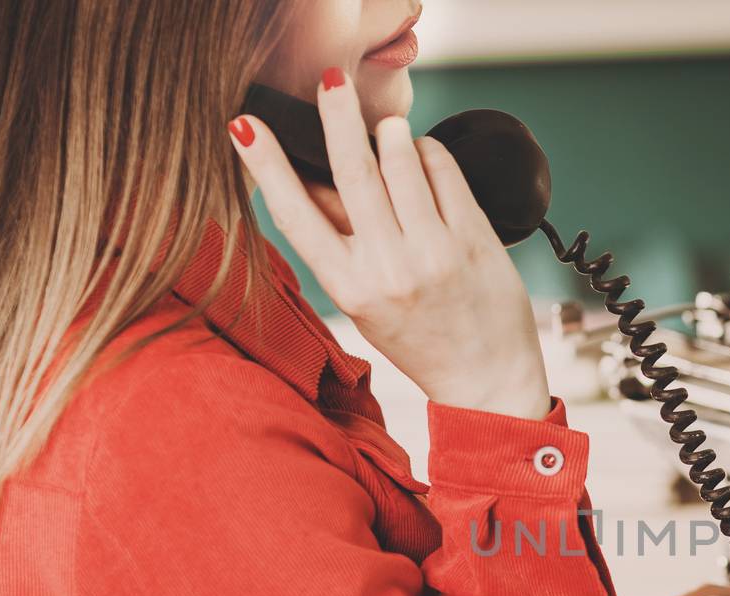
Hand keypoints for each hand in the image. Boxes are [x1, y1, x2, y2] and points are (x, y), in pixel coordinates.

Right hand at [228, 69, 549, 419]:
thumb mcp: (365, 302)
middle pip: (351, 170)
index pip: (295, 214)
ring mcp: (433, 252)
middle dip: (336, 116)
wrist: (485, 378)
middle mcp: (388, 269)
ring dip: (392, 133)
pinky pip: (443, 169)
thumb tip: (309, 178)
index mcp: (349, 288)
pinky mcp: (473, 238)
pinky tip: (425, 158)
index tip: (244, 126)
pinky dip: (429, 152)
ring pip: (401, 159)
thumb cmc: (420, 337)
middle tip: (331, 82)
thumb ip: (340, 245)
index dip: (266, 165)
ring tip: (388, 130)